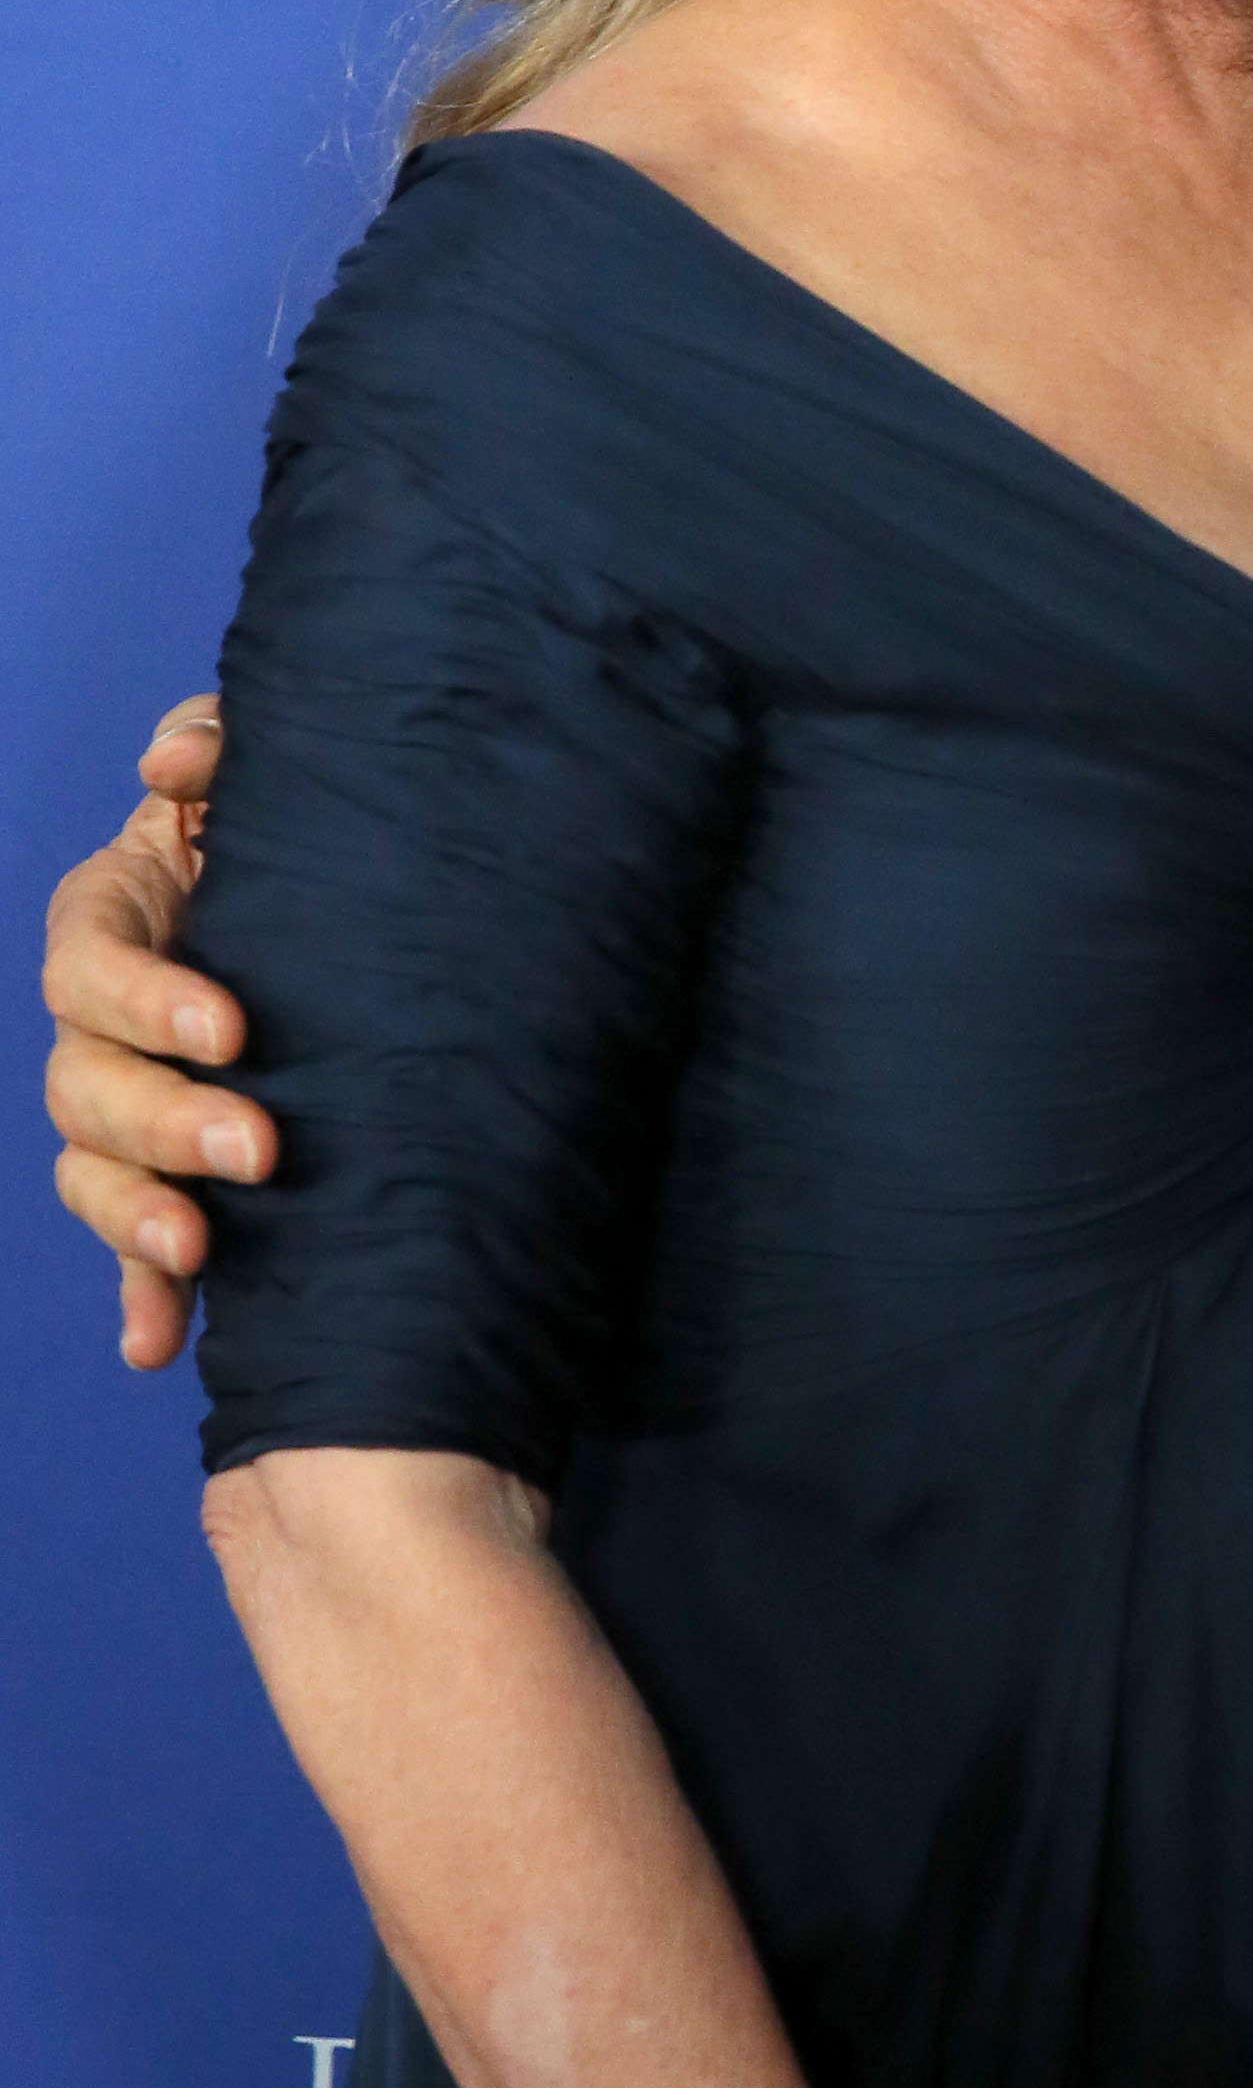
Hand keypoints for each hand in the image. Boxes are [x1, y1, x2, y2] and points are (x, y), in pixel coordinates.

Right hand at [40, 698, 260, 1370]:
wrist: (333, 906)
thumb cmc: (279, 831)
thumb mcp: (257, 772)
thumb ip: (214, 747)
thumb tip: (172, 765)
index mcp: (108, 924)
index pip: (91, 968)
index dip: (147, 1000)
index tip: (232, 1029)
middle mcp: (97, 1023)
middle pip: (84, 1086)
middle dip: (164, 1123)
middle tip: (259, 1147)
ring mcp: (121, 1104)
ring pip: (92, 1169)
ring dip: (137, 1218)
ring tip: (200, 1250)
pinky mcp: (165, 1171)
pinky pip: (132, 1244)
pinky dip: (141, 1291)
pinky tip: (159, 1341)